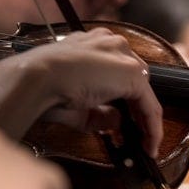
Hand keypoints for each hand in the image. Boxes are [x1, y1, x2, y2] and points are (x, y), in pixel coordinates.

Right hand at [14, 28, 162, 157]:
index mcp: (95, 45)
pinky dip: (152, 126)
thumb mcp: (77, 104)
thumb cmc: (44, 88)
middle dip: (137, 111)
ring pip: (144, 93)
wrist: (35, 79)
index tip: (126, 123)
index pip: (119, 74)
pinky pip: (149, 104)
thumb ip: (100, 113)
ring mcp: (123, 56)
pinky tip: (149, 142)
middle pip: (136, 82)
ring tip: (146, 144)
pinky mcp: (132, 74)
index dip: (125, 102)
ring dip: (146, 121)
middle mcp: (112, 45)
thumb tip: (115, 123)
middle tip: (137, 136)